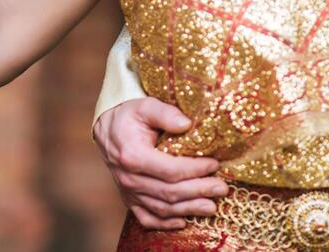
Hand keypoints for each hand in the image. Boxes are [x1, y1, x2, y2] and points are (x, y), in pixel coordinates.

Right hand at [93, 98, 228, 228]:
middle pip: (170, 192)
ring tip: (212, 206)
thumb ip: (165, 113)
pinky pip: (147, 218)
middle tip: (222, 188)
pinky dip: (165, 223)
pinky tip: (184, 221)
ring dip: (189, 209)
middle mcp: (129, 178)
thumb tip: (187, 124)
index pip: (170, 170)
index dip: (195, 170)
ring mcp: (128, 192)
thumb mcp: (145, 106)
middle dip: (199, 191)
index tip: (214, 164)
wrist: (107, 130)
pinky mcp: (129, 199)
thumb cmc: (129, 116)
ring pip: (162, 208)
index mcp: (133, 156)